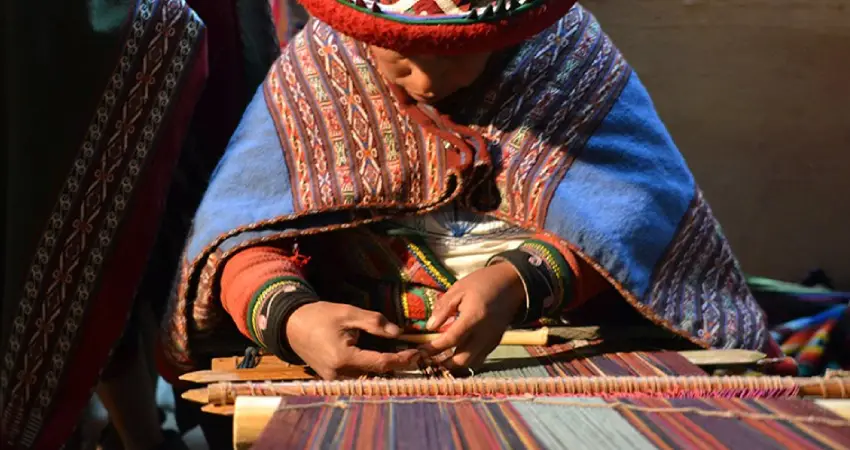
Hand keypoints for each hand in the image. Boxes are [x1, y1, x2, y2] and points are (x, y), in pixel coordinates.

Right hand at [286, 302, 419, 379]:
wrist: (291, 325)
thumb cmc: (319, 316)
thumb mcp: (349, 313)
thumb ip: (374, 322)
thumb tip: (398, 332)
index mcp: (343, 358)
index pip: (380, 363)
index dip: (401, 360)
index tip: (417, 353)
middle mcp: (339, 374)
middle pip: (376, 374)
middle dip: (396, 366)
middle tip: (415, 355)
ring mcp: (334, 379)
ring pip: (367, 378)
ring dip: (385, 369)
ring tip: (403, 356)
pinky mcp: (331, 379)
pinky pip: (357, 376)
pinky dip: (371, 369)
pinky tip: (383, 359)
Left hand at [420, 262, 524, 369]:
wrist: (511, 283)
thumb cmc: (482, 282)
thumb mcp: (459, 289)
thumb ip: (443, 308)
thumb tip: (430, 327)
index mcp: (473, 317)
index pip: (451, 340)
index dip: (434, 348)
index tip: (421, 351)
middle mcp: (484, 333)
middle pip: (462, 360)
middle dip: (443, 363)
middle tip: (429, 360)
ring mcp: (492, 339)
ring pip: (472, 363)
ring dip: (455, 365)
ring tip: (440, 360)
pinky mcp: (496, 341)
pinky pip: (480, 358)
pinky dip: (467, 360)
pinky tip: (456, 354)